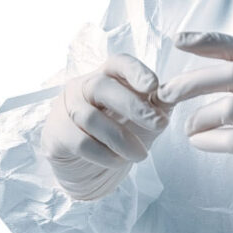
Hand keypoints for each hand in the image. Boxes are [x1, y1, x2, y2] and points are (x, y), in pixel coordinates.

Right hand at [41, 54, 169, 200]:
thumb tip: (177, 91)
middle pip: (102, 87)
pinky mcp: (56, 135)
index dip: (135, 71)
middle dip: (133, 106)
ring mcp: (65, 110)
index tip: (153, 86)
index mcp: (106, 77)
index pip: (117, 63)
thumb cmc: (119, 135)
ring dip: (121, 138)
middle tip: (160, 125)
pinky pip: (81, 142)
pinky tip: (119, 162)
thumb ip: (159, 104)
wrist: (89, 169)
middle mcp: (82, 87)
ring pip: (91, 118)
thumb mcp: (144, 119)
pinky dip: (104, 155)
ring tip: (141, 155)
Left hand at [157, 31, 232, 225]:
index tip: (179, 39)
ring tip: (188, 128)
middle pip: (230, 75)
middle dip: (191, 81)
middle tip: (166, 92)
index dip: (209, 41)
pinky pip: (230, 140)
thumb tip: (212, 86)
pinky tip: (200, 142)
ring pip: (227, 108)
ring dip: (198, 118)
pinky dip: (207, 141)